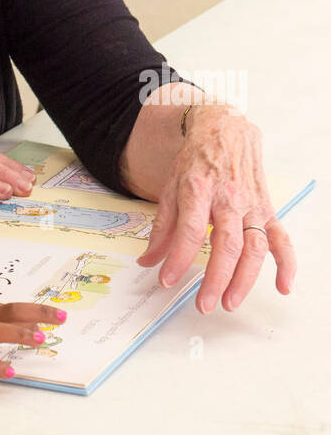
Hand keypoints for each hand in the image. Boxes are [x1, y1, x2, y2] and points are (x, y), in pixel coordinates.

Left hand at [136, 105, 296, 312]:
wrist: (225, 129)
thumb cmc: (196, 160)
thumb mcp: (171, 186)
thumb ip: (162, 227)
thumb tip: (148, 261)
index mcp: (199, 188)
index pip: (190, 230)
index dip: (178, 258)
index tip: (166, 280)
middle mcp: (228, 197)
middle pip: (226, 243)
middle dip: (216, 278)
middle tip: (204, 304)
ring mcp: (251, 204)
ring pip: (254, 246)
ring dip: (245, 279)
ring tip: (230, 302)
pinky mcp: (268, 209)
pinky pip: (281, 238)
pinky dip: (286, 263)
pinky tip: (282, 286)